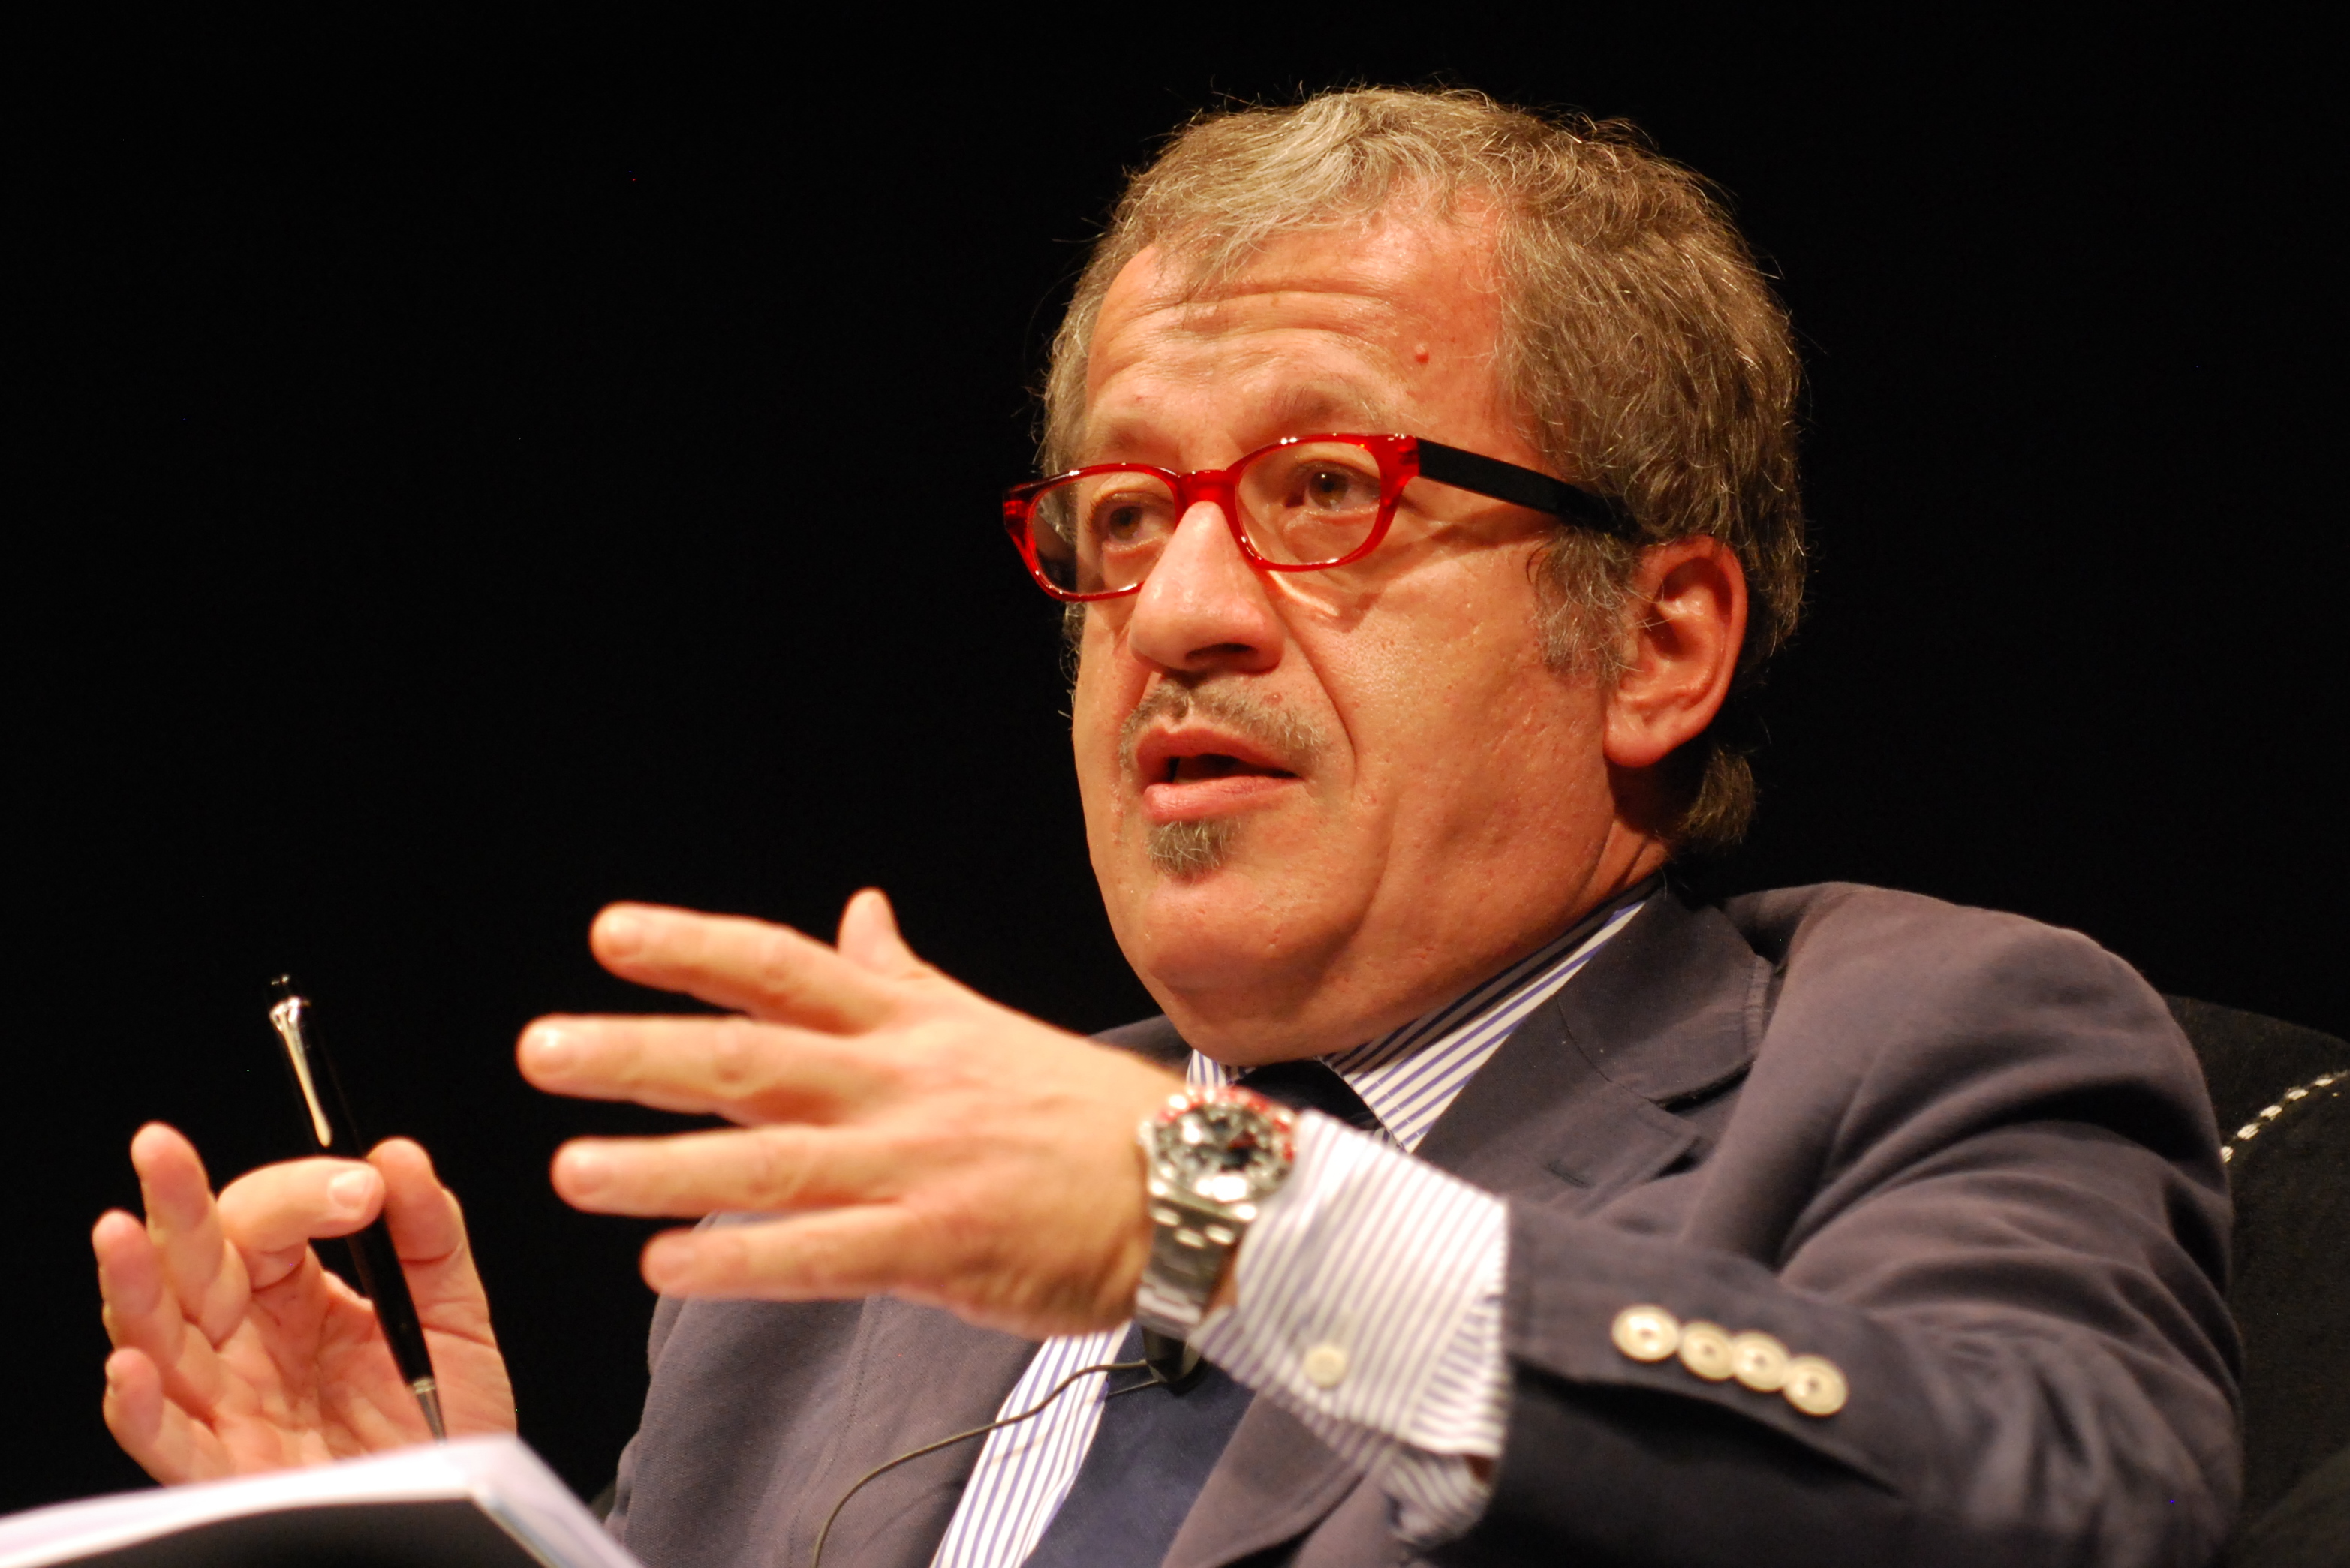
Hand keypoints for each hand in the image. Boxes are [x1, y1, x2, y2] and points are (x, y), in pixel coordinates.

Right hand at [93, 1125, 515, 1482]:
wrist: (461, 1494)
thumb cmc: (446, 1414)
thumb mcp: (452, 1314)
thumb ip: (430, 1236)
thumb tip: (398, 1156)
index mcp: (294, 1296)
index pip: (264, 1222)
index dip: (299, 1192)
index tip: (358, 1187)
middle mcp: (248, 1343)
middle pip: (190, 1266)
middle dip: (172, 1205)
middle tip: (160, 1148)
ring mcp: (232, 1404)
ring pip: (159, 1341)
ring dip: (135, 1288)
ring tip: (120, 1234)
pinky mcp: (230, 1471)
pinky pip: (171, 1441)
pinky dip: (142, 1408)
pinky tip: (131, 1366)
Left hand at [520, 890, 1181, 1338]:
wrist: (1181, 1186)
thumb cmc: (1075, 1109)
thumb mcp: (984, 1024)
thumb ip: (903, 978)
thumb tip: (857, 912)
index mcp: (909, 1026)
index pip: (784, 970)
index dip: (694, 949)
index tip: (609, 933)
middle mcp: (901, 1084)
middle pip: (754, 1057)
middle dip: (642, 1052)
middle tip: (543, 1047)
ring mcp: (918, 1164)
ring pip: (773, 1161)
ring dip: (665, 1166)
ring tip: (572, 1170)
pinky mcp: (939, 1247)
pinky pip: (822, 1256)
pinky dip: (742, 1262)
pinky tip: (666, 1265)